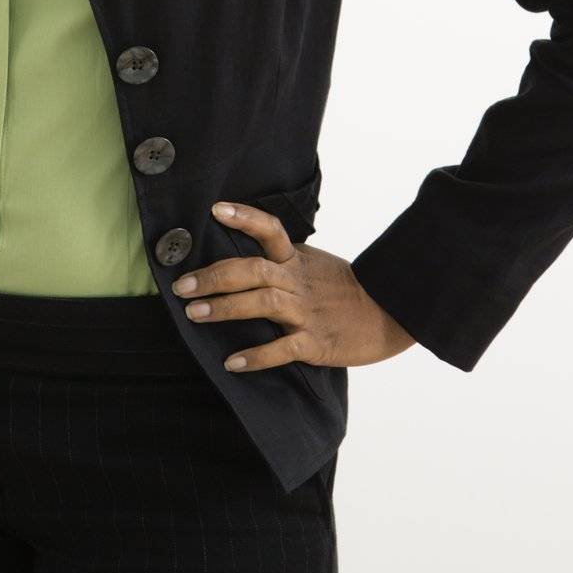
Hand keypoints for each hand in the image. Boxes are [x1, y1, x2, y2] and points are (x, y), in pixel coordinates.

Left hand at [170, 201, 416, 373]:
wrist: (390, 314)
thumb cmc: (344, 290)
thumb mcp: (313, 265)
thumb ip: (282, 261)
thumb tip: (240, 258)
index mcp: (297, 259)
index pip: (270, 229)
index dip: (244, 217)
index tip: (215, 210)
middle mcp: (298, 281)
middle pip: (253, 269)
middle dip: (214, 276)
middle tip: (182, 286)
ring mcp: (307, 312)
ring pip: (262, 303)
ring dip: (225, 308)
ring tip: (194, 315)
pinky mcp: (316, 342)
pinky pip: (283, 348)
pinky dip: (256, 356)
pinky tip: (232, 362)